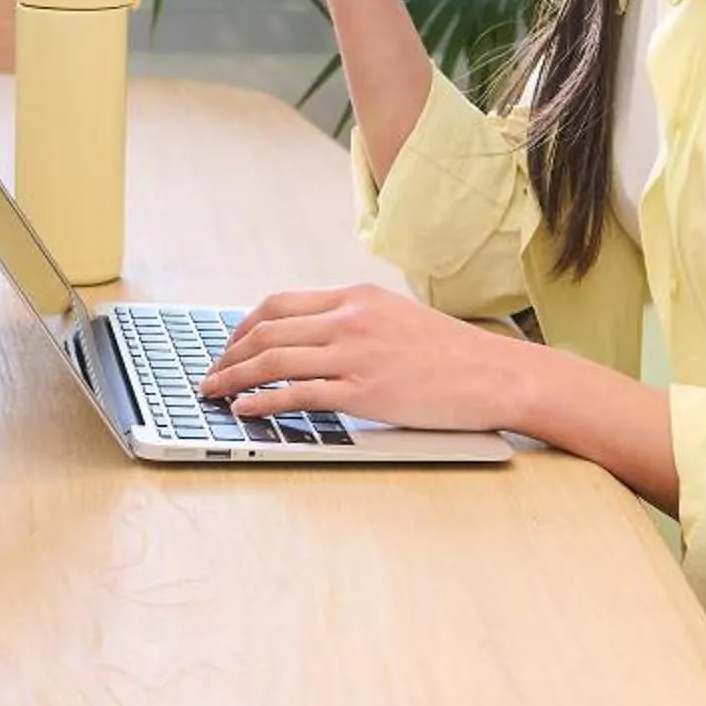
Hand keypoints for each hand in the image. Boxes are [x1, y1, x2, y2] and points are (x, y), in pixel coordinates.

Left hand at [198, 282, 527, 430]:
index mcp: (355, 297)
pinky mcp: (364, 392)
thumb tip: (309, 338)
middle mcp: (350, 319)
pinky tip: (246, 408)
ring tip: (215, 392)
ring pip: (274, 360)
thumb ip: (352, 321)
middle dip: (228, 354)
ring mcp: (355, 355)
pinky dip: (264, 401)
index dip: (242, 326)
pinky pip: (298, 394)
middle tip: (210, 374)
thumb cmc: (452, 353)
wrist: (496, 374)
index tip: (227, 345)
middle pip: (266, 330)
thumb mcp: (395, 317)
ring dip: (234, 377)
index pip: (279, 304)